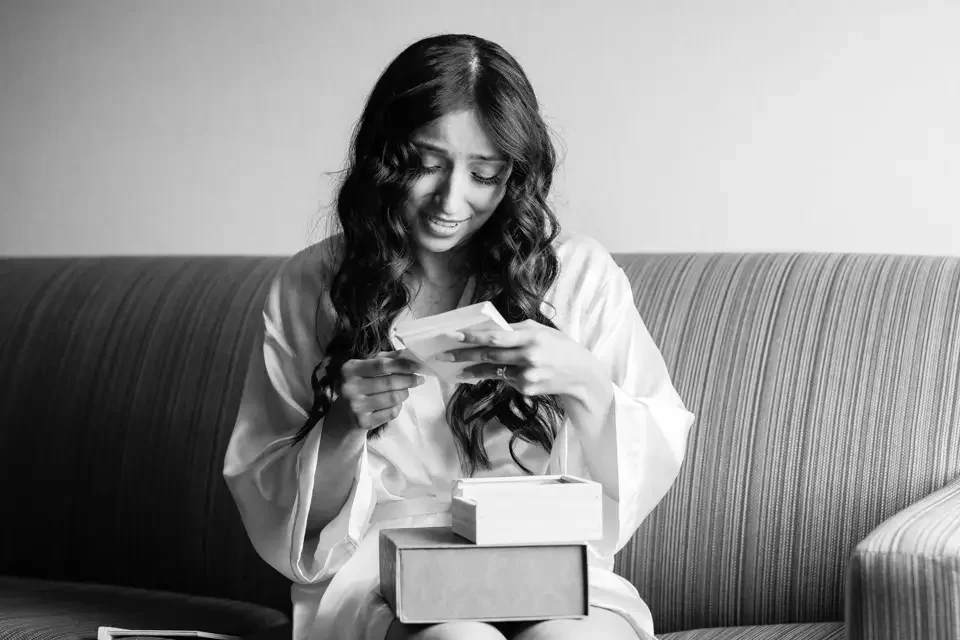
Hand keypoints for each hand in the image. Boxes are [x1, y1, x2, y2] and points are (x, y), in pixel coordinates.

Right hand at [332, 351, 425, 430]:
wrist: (343, 416)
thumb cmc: (360, 386)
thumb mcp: (366, 368)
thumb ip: (385, 359)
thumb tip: (407, 354)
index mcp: (350, 369)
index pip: (381, 365)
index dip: (402, 365)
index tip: (418, 366)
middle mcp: (350, 387)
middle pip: (389, 382)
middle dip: (409, 380)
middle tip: (419, 379)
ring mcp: (356, 406)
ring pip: (393, 398)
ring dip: (404, 393)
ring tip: (405, 390)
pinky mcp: (364, 422)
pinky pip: (391, 412)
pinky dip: (398, 406)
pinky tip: (395, 403)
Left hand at [437, 319, 603, 398]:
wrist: (581, 376)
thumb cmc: (560, 347)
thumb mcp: (542, 331)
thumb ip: (516, 329)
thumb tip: (487, 330)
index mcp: (532, 337)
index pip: (496, 337)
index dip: (473, 337)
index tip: (454, 336)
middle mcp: (529, 356)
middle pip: (489, 355)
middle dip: (464, 355)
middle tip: (445, 355)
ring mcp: (527, 375)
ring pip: (493, 371)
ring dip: (473, 370)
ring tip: (459, 369)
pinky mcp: (526, 389)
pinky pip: (506, 380)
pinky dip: (499, 376)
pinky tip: (499, 373)